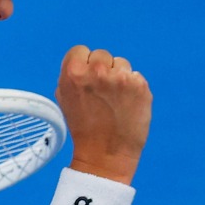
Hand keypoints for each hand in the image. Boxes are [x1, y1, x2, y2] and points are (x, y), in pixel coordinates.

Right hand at [55, 46, 151, 184]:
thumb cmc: (84, 128)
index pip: (80, 50)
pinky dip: (133, 89)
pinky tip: (127, 105)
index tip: (87, 78)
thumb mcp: (64, 98)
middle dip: (103, 69)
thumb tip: (83, 62)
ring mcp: (121, 78)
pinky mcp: (140, 86)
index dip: (84, 64)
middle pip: (102, 54)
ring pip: (121, 64)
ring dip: (119, 77)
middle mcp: (97, 71)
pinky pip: (136, 77)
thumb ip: (71, 76)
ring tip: (115, 101)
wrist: (106, 154)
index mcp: (74, 73)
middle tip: (102, 93)